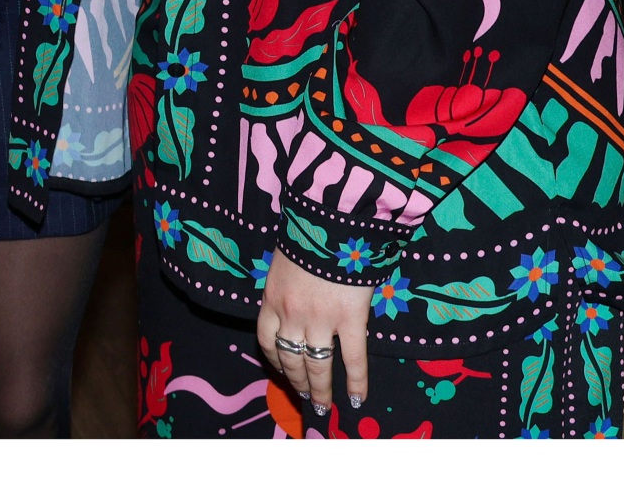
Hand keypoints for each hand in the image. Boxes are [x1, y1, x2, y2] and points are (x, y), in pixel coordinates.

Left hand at [257, 248, 370, 421]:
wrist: (331, 219)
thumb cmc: (308, 232)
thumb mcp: (285, 259)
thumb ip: (287, 282)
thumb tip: (294, 294)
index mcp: (272, 297)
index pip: (267, 340)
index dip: (274, 360)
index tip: (281, 370)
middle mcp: (291, 314)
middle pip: (290, 358)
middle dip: (296, 381)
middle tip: (304, 396)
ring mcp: (320, 319)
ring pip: (317, 365)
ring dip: (319, 388)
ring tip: (323, 404)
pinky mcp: (350, 319)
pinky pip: (353, 358)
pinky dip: (356, 382)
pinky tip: (357, 399)